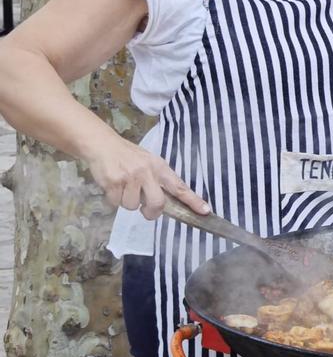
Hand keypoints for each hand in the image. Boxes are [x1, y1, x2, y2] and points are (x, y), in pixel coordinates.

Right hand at [83, 136, 210, 219]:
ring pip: (132, 206)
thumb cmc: (127, 156)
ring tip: (123, 187)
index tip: (205, 211)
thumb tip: (164, 203)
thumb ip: (157, 180)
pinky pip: (115, 203)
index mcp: (159, 167)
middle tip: (145, 210)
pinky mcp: (114, 182)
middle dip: (151, 212)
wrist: (102, 144)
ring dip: (126, 201)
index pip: (180, 187)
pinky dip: (113, 198)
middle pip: (157, 203)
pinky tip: (112, 185)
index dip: (193, 200)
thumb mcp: (148, 162)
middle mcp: (147, 172)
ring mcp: (130, 177)